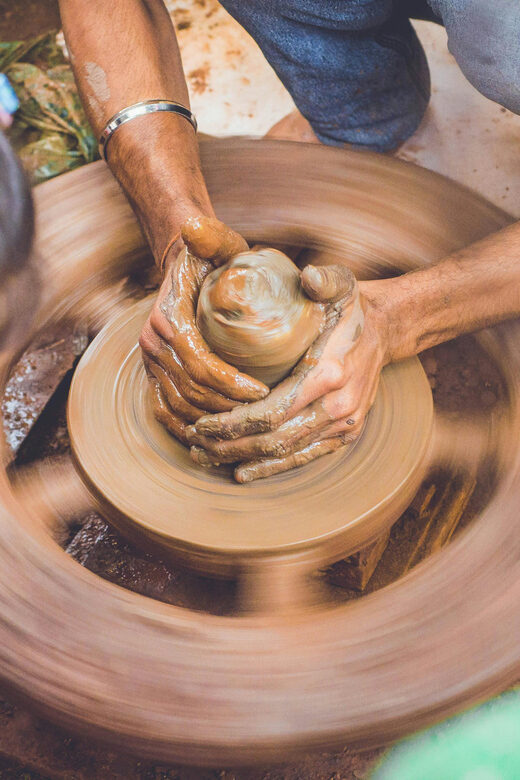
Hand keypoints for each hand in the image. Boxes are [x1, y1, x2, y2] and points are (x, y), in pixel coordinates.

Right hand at [139, 217, 268, 444]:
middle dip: (228, 409)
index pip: (200, 364)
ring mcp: (150, 361)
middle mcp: (152, 343)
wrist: (182, 265)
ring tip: (245, 426)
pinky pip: (163, 409)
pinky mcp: (152, 373)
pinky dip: (184, 427)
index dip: (231, 384)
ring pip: (179, 406)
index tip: (263, 392)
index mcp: (167, 319)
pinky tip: (210, 438)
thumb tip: (194, 226)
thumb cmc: (209, 257)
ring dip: (211, 421)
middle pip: (191, 391)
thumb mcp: (216, 242)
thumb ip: (212, 236)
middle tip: (263, 414)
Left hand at [186, 267, 389, 480]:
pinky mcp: (346, 434)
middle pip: (274, 439)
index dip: (233, 423)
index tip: (202, 422)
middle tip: (195, 444)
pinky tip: (244, 471)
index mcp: (329, 373)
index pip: (272, 411)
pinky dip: (273, 467)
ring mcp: (344, 425)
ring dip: (244, 459)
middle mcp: (338, 407)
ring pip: (286, 452)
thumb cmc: (352, 308)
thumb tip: (308, 275)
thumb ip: (323, 279)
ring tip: (208, 457)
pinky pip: (306, 457)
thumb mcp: (341, 284)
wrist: (386, 331)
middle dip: (230, 446)